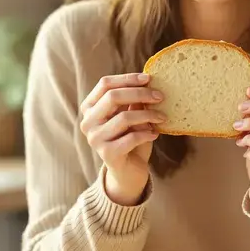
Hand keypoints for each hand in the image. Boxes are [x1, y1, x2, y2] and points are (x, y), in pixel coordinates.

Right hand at [79, 72, 164, 205]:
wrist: (129, 171)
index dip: (127, 79)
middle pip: (112, 97)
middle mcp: (87, 122)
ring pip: (124, 117)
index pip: (105, 84)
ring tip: (162, 117)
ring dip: (148, 115)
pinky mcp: (106, 154)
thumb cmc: (130, 138)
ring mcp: (94, 139)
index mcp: (90, 107)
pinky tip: (155, 134)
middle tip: (160, 96)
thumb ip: (133, 100)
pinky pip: (131, 137)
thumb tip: (147, 80)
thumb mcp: (132, 115)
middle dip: (140, 94)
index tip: (149, 78)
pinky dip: (147, 134)